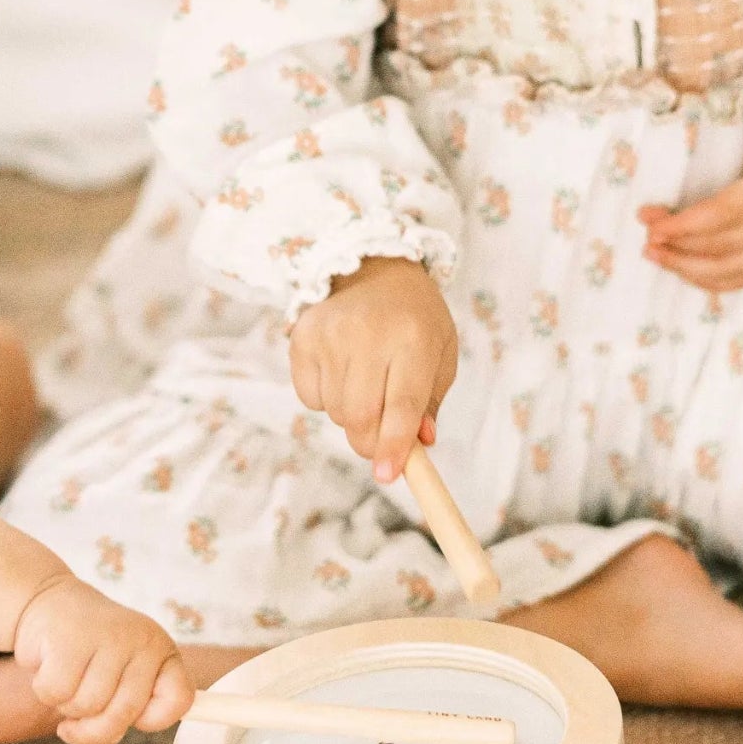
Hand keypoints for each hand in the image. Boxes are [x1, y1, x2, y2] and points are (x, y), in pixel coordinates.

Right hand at [11, 575, 192, 743]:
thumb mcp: (120, 676)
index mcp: (161, 650)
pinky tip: (48, 668)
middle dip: (93, 728)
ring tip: (67, 677)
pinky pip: (57, 692)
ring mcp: (107, 636)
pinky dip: (45, 691)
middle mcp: (141, 640)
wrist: (49, 602)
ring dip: (67, 705)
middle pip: (124, 715)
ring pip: (87, 706)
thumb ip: (129, 707)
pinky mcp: (70, 638)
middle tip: (80, 713)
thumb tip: (121, 731)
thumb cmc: (87, 654)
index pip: (180, 700)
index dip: (150, 720)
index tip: (129, 715)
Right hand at [289, 256, 457, 480]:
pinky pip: (310, 398)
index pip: (401, 406)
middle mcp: (367, 334)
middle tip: (380, 441)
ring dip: (352, 417)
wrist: (373, 268)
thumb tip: (420, 444)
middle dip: (370, 443)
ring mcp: (330, 334)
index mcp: (413, 338)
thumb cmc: (414, 318)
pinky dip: (326, 399)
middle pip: (361, 417)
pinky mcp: (302, 337)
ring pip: (336, 412)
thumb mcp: (440, 353)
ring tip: (366, 384)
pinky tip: (341, 370)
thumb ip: (430, 402)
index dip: (395, 446)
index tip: (388, 475)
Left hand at [638, 83, 742, 291]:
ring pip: (731, 270)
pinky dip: (712, 281)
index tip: (653, 221)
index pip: (728, 213)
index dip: (688, 224)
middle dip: (678, 243)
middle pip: (723, 246)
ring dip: (688, 267)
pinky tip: (683, 270)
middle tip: (644, 229)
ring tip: (652, 253)